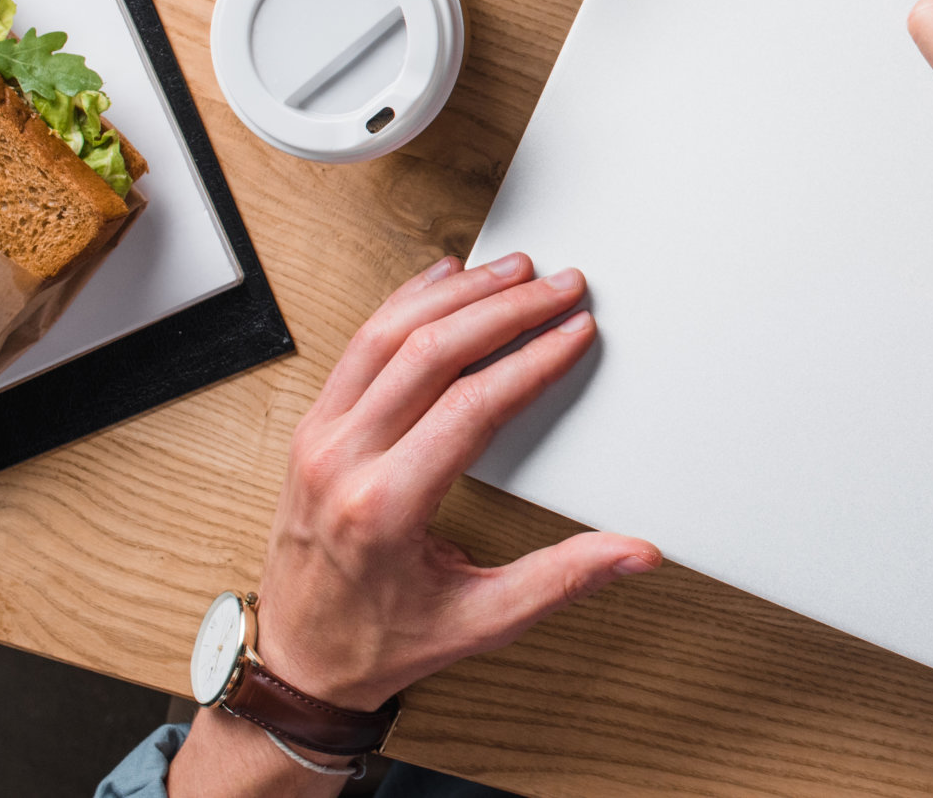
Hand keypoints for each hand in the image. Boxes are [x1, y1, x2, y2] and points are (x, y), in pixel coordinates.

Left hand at [172, 256, 659, 795]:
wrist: (296, 664)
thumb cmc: (380, 644)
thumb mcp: (480, 622)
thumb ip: (562, 580)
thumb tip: (635, 554)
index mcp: (384, 508)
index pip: (470, 405)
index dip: (532, 359)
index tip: (575, 331)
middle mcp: (341, 462)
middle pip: (428, 352)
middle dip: (505, 308)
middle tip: (559, 285)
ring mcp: (317, 441)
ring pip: (386, 336)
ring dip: (456, 294)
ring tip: (512, 269)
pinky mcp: (311, 431)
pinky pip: (357, 348)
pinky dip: (403, 303)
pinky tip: (442, 280)